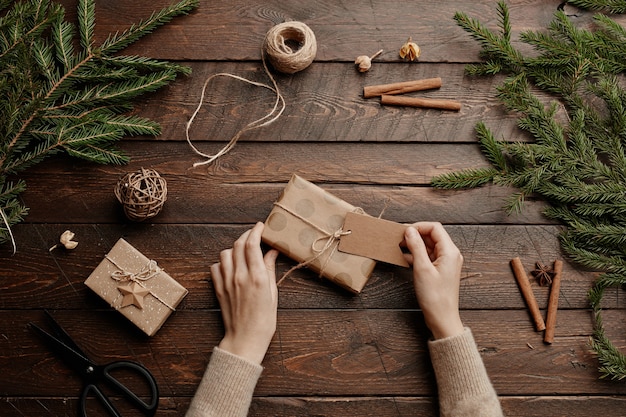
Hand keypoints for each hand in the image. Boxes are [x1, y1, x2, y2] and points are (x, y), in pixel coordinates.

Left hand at [210, 222, 278, 363]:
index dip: (256, 231)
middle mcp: (240, 276)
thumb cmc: (264, 321)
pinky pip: (215, 267)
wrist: (245, 339)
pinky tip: (231, 266)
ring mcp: (227, 282)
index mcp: (257, 277)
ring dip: (234, 248)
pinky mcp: (218, 289)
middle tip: (253, 234)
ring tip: (243, 252)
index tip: (261, 226)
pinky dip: (223, 262)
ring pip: (225, 253)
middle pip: (239, 245)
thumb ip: (270, 270)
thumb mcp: (273, 294)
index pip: (253, 245)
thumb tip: (272, 252)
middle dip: (246, 235)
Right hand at [403, 222, 464, 339]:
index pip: (434, 228)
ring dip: (415, 246)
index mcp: (450, 251)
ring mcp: (446, 263)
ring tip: (400, 249)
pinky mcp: (440, 271)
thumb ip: (416, 247)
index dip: (418, 227)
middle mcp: (450, 255)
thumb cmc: (435, 297)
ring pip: (429, 246)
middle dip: (415, 235)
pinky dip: (417, 256)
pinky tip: (405, 259)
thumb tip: (409, 231)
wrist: (442, 318)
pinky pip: (428, 257)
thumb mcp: (422, 269)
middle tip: (399, 240)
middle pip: (432, 236)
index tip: (404, 232)